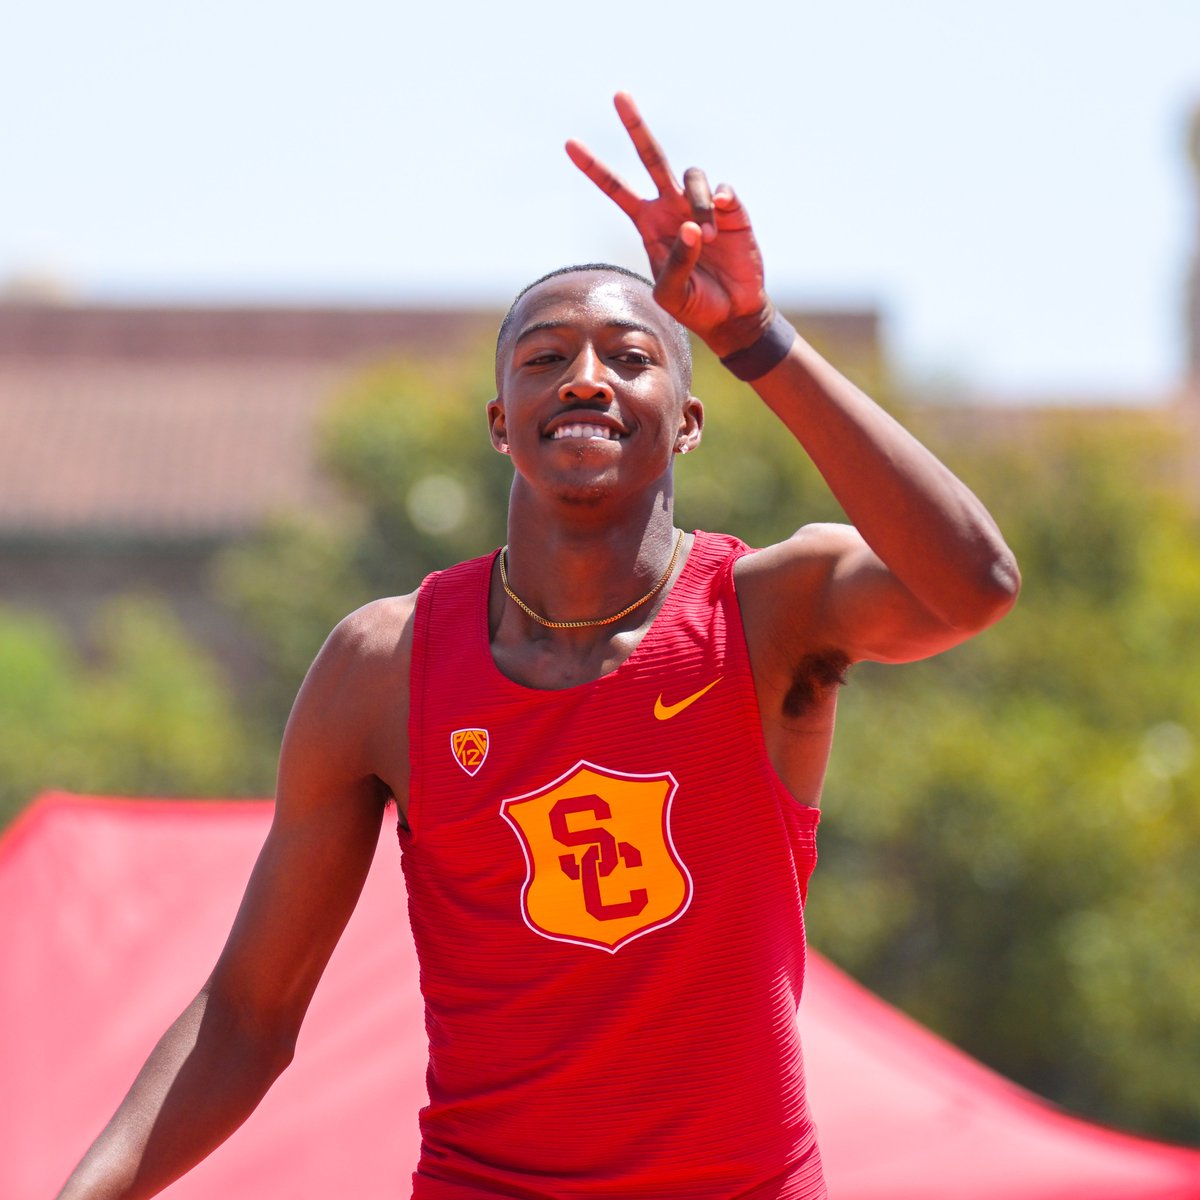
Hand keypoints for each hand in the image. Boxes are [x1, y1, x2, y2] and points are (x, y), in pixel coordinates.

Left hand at [567, 93, 772, 357]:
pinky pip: (722, 189)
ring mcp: (699, 204)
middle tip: (618, 95)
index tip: (568, 144)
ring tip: (708, 238)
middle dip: (635, 126)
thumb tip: (691, 227)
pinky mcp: (730, 209)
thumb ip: (676, 264)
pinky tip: (720, 218)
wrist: (733, 313)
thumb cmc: (696, 306)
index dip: (594, 167)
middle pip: (650, 156)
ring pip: (691, 175)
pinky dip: (719, 200)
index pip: (615, 189)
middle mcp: (671, 207)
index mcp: (648, 224)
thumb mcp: (672, 295)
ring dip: (697, 203)